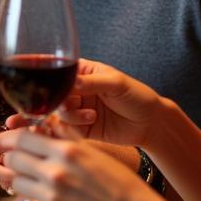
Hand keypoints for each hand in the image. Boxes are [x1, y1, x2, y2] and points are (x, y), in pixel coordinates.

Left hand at [0, 127, 163, 200]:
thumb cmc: (116, 182)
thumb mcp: (91, 151)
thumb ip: (63, 137)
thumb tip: (41, 124)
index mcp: (65, 152)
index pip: (21, 139)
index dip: (3, 138)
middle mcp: (54, 174)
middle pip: (12, 160)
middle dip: (3, 156)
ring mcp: (51, 198)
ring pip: (14, 182)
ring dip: (9, 176)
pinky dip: (29, 198)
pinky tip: (32, 194)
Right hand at [53, 59, 169, 146]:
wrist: (151, 124)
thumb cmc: (136, 96)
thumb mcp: (116, 83)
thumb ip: (92, 82)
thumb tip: (72, 82)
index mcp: (81, 73)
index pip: (57, 72)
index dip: (50, 77)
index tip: (49, 84)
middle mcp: (75, 91)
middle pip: (53, 94)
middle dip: (58, 100)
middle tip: (71, 103)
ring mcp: (77, 109)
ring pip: (58, 112)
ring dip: (71, 114)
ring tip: (92, 115)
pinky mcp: (80, 128)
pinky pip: (66, 129)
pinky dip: (73, 127)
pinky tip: (91, 121)